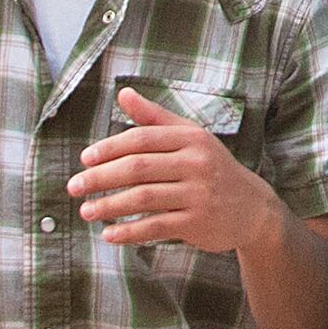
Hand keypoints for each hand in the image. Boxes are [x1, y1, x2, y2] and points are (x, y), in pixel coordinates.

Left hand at [69, 85, 277, 256]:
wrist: (253, 208)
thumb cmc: (212, 167)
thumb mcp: (189, 137)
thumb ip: (154, 118)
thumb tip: (122, 94)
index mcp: (190, 138)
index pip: (142, 139)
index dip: (110, 148)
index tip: (84, 159)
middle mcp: (196, 162)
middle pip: (138, 168)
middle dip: (101, 177)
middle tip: (74, 186)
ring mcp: (198, 194)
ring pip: (144, 198)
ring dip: (110, 206)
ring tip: (86, 211)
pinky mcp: (198, 223)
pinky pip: (156, 226)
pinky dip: (130, 232)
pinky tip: (109, 235)